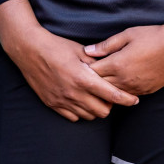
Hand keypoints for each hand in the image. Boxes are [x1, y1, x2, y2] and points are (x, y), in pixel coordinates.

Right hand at [0, 0, 138, 121]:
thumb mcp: (80, 50)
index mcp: (83, 78)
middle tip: (109, 95)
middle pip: (103, 111)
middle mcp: (74, 93)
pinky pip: (73, 117)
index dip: (127, 99)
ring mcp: (62, 100)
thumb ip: (97, 62)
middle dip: (110, 104)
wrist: (28, 49)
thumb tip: (114, 68)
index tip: (134, 100)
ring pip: (89, 116)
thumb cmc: (55, 46)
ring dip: (95, 109)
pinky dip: (80, 111)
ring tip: (94, 97)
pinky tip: (80, 100)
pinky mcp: (52, 104)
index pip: (112, 95)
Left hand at [85, 10, 163, 96]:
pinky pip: (127, 95)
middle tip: (85, 76)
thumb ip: (106, 45)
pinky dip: (120, 91)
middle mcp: (125, 79)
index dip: (85, 69)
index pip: (92, 72)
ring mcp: (136, 87)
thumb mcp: (127, 35)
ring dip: (105, 89)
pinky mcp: (146, 91)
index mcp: (117, 64)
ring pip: (113, 94)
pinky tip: (117, 85)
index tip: (80, 65)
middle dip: (92, 81)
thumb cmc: (153, 37)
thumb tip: (87, 51)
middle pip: (100, 86)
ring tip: (99, 83)